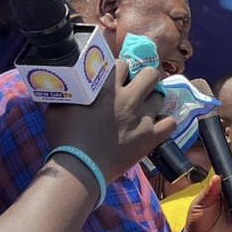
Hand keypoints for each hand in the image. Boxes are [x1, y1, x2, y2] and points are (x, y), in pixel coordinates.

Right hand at [45, 61, 175, 181]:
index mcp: (106, 87)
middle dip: (146, 78)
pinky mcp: (151, 136)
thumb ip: (69, 92)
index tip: (117, 79)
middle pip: (151, 74)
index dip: (120, 71)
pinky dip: (165, 123)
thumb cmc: (65, 137)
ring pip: (161, 97)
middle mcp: (129, 98)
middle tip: (140, 88)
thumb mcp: (60, 106)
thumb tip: (67, 85)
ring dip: (153, 100)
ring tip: (145, 108)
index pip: (122, 64)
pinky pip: (171, 122)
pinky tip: (156, 126)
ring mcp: (143, 117)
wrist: (80, 166)